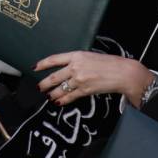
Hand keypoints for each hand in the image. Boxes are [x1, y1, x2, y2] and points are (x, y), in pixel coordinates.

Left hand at [36, 52, 153, 106]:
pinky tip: (58, 102)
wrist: (122, 72)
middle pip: (54, 76)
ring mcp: (79, 79)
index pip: (54, 59)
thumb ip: (77, 61)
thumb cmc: (110, 63)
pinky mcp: (85, 90)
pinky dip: (63, 100)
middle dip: (44, 83)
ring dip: (52, 94)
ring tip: (48, 96)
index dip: (42, 64)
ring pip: (60, 88)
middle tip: (39, 87)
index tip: (35, 67)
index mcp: (77, 55)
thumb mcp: (91, 56)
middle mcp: (75, 67)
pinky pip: (70, 96)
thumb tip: (67, 68)